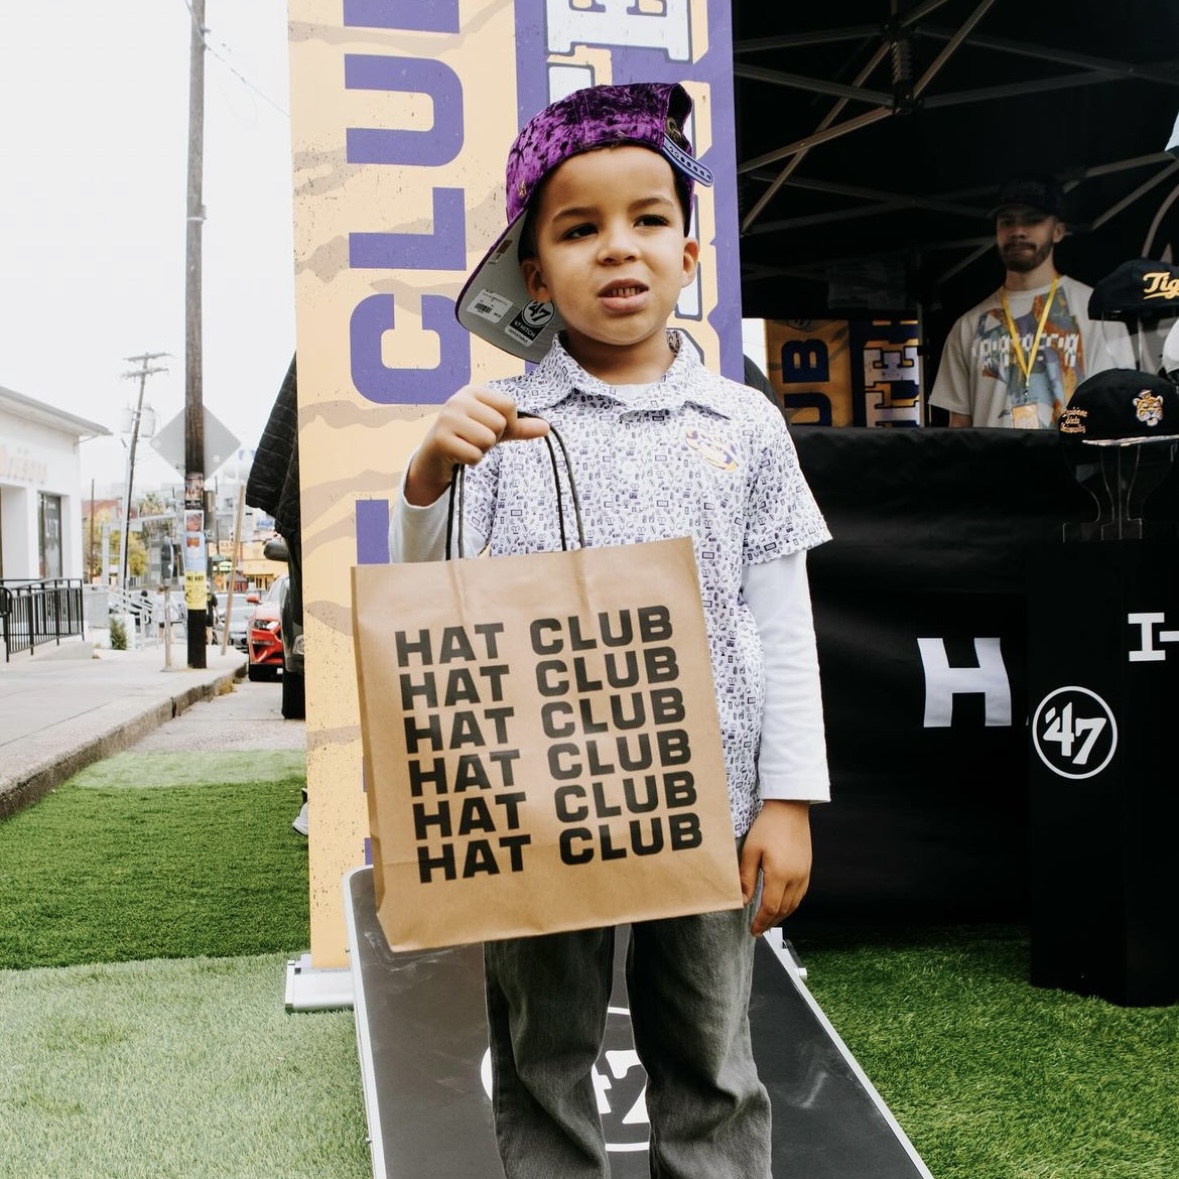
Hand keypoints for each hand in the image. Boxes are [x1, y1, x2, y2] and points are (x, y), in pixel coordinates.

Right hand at [405, 386, 549, 504]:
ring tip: (467, 446)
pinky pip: (474, 454)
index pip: (509, 405)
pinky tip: (459, 455)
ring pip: (488, 439)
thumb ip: (520, 427)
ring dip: (481, 450)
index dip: (508, 423)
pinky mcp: (440, 439)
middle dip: (492, 439)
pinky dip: (472, 460)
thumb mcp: (495, 430)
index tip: (491, 428)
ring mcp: (447, 418)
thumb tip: (547, 427)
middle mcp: (457, 400)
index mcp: (472, 392)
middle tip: (474, 440)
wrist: (434, 459)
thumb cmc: (467, 439)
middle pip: (499, 423)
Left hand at [739, 800, 811, 936]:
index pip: (770, 908)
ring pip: (794, 905)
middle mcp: (796, 878)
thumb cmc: (768, 826)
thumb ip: (746, 877)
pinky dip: (790, 905)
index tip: (753, 931)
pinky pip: (800, 895)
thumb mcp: (750, 851)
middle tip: (758, 930)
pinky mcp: (808, 869)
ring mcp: (804, 874)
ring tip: (768, 921)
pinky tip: (782, 904)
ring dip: (781, 916)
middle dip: (770, 923)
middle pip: (783, 910)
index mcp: (780, 875)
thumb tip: (742, 900)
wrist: (790, 808)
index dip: (761, 922)